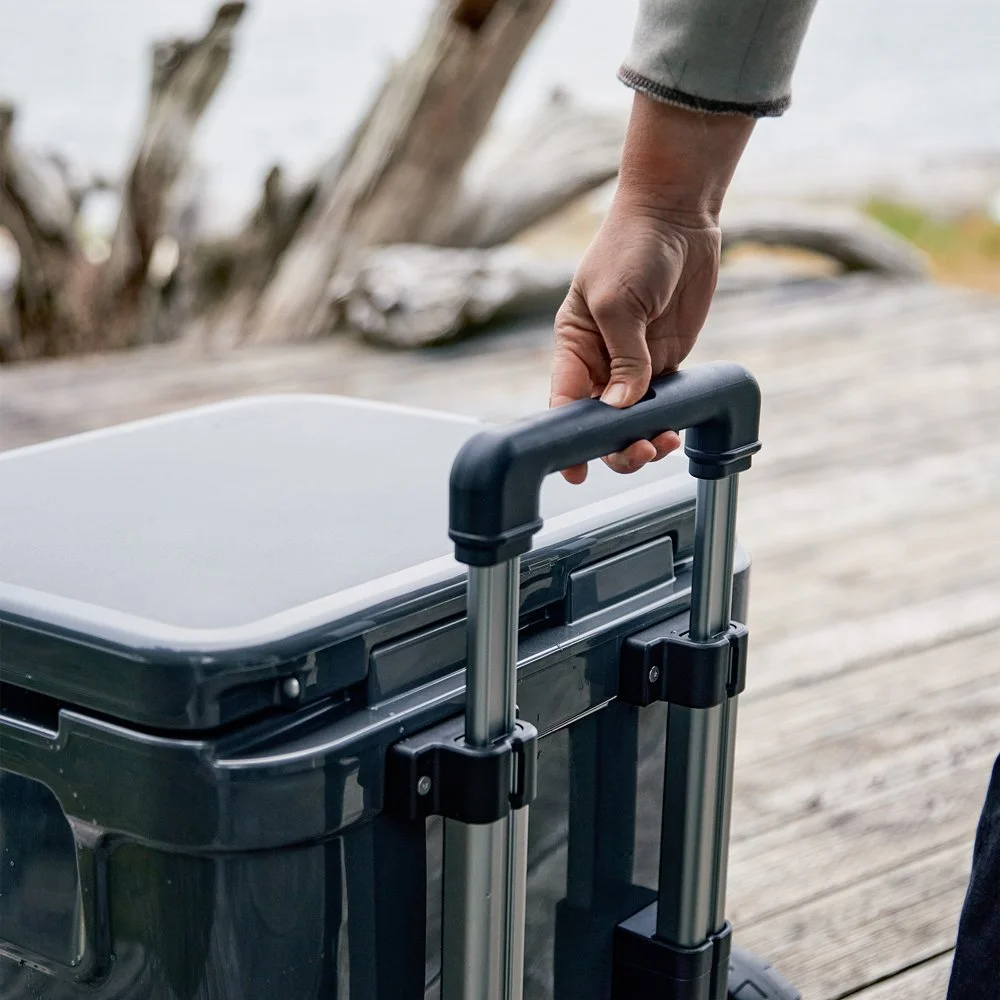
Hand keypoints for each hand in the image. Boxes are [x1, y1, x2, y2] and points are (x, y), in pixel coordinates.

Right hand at [550, 94, 753, 483]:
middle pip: (599, 421)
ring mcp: (635, 363)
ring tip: (661, 445)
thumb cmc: (631, 248)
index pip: (564, 404)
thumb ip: (622, 358)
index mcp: (574, 347)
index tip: (575, 471)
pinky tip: (675, 431)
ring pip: (632, 419)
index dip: (567, 441)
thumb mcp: (616, 303)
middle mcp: (601, 361)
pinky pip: (663, 402)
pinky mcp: (666, 359)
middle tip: (638, 451)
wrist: (677, 217)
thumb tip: (623, 407)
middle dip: (614, 444)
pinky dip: (666, 421)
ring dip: (643, 438)